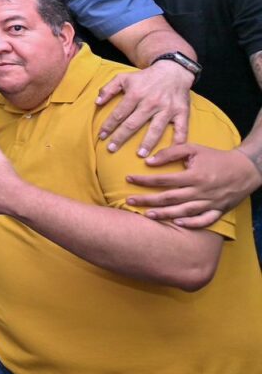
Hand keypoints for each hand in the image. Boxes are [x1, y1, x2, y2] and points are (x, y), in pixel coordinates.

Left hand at [96, 60, 193, 155]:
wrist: (173, 70)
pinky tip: (173, 151)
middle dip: (121, 137)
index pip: (119, 113)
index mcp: (135, 94)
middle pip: (133, 123)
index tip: (101, 136)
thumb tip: (97, 102)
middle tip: (112, 149)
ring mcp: (167, 108)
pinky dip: (179, 140)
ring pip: (156, 128)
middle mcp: (151, 102)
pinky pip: (181, 128)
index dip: (109, 126)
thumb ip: (108, 89)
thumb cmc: (145, 77)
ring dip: (148, 143)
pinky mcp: (181, 112)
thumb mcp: (124, 78)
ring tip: (140, 155)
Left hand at [125, 143, 261, 226]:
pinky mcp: (218, 211)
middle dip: (147, 200)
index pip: (164, 180)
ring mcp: (210, 203)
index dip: (144, 180)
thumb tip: (148, 161)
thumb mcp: (194, 148)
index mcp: (194, 176)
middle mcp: (201, 192)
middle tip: (128, 200)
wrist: (245, 169)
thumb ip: (171, 152)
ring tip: (146, 215)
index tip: (128, 179)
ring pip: (183, 212)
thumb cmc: (216, 157)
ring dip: (164, 215)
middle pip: (170, 198)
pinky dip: (191, 224)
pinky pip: (204, 221)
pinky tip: (176, 224)